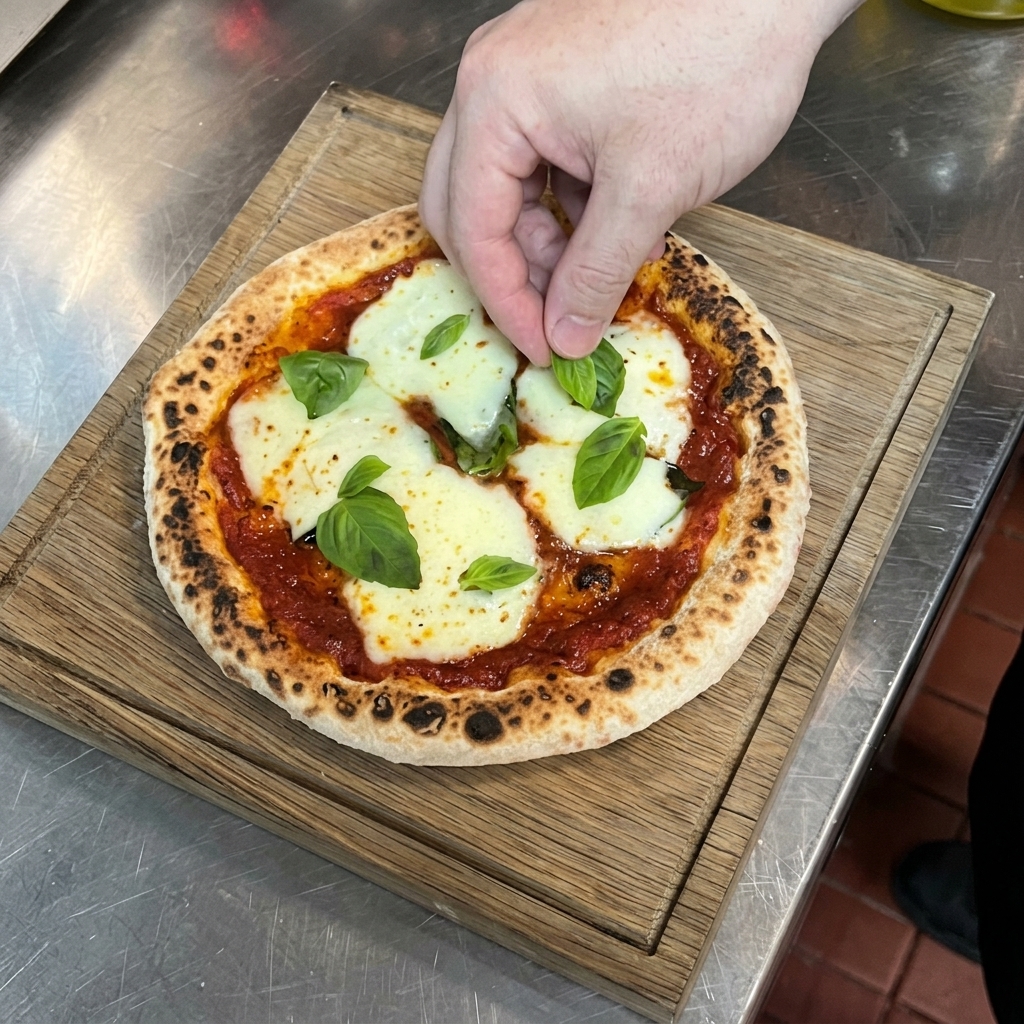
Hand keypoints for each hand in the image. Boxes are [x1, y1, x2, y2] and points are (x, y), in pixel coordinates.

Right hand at [420, 0, 860, 362]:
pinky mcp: (564, 74)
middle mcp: (493, 81)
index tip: (545, 350)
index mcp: (494, 101)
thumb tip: (565, 337)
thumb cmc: (719, 58)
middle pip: (468, 207)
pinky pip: (544, 160)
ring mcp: (527, 72)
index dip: (507, 304)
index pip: (473, 230)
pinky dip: (575, 205)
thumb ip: (595, 274)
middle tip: (560, 319)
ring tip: (611, 267)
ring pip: (507, 187)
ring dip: (550, 242)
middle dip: (514, 273)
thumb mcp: (649, 189)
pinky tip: (625, 226)